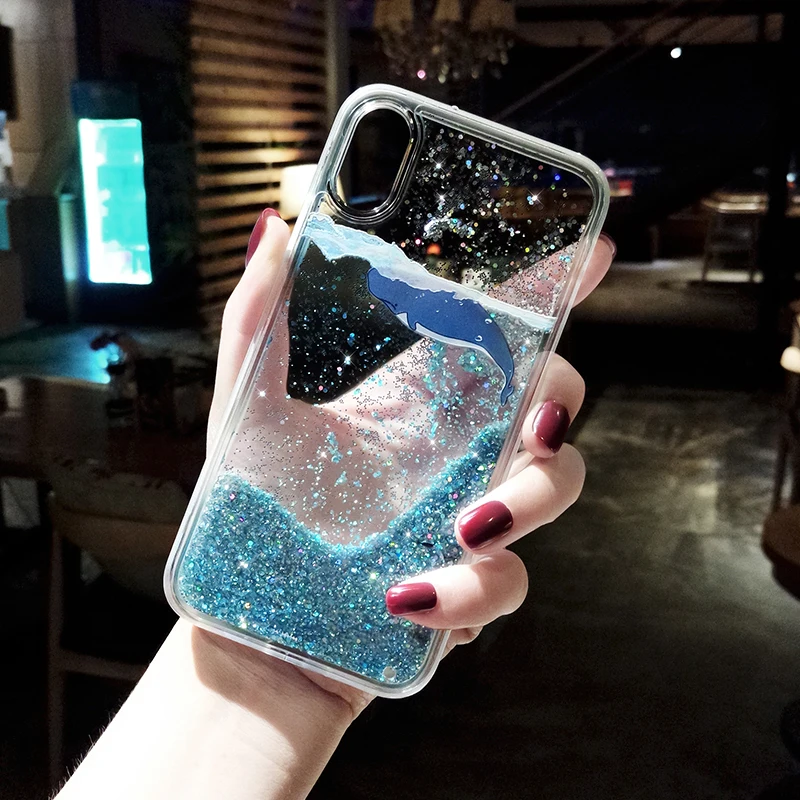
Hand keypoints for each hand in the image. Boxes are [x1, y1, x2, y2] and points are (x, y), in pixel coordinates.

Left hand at [207, 210, 614, 712]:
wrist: (250, 626)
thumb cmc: (248, 511)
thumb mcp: (245, 407)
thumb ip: (256, 320)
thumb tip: (276, 230)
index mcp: (416, 395)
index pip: (499, 330)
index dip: (554, 290)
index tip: (597, 251)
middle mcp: (454, 446)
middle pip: (550, 400)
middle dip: (561, 400)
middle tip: (534, 421)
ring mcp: (466, 512)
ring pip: (553, 488)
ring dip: (529, 504)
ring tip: (462, 531)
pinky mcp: (466, 584)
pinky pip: (506, 581)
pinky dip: (471, 594)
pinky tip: (407, 599)